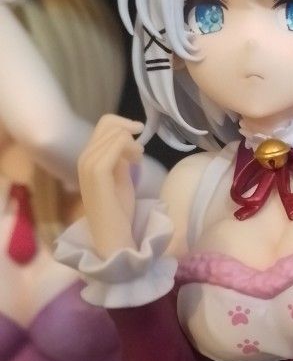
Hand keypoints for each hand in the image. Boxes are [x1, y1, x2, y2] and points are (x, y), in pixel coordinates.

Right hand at [77, 114, 144, 257]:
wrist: (112, 236)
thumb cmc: (117, 211)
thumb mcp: (120, 178)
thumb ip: (119, 159)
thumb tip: (126, 142)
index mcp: (88, 159)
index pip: (104, 126)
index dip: (124, 127)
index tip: (138, 144)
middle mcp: (84, 158)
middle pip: (107, 124)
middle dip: (129, 132)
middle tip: (139, 154)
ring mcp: (88, 165)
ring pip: (114, 133)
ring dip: (131, 143)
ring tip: (137, 160)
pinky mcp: (98, 172)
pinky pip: (115, 145)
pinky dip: (130, 148)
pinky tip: (136, 161)